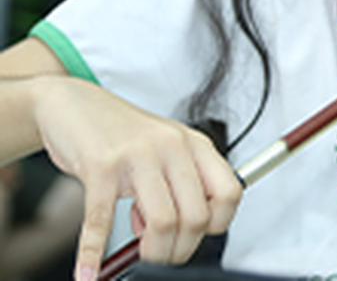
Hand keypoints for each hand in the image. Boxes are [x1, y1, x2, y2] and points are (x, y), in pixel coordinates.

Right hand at [31, 76, 241, 280]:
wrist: (75, 104)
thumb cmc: (121, 135)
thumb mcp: (163, 152)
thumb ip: (176, 188)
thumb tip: (176, 237)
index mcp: (195, 144)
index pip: (229, 193)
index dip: (215, 225)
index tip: (193, 236)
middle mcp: (173, 146)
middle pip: (197, 216)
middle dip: (180, 249)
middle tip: (161, 255)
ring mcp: (138, 154)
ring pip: (163, 221)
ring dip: (152, 254)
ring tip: (136, 256)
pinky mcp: (101, 165)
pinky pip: (101, 221)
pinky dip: (94, 254)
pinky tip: (89, 272)